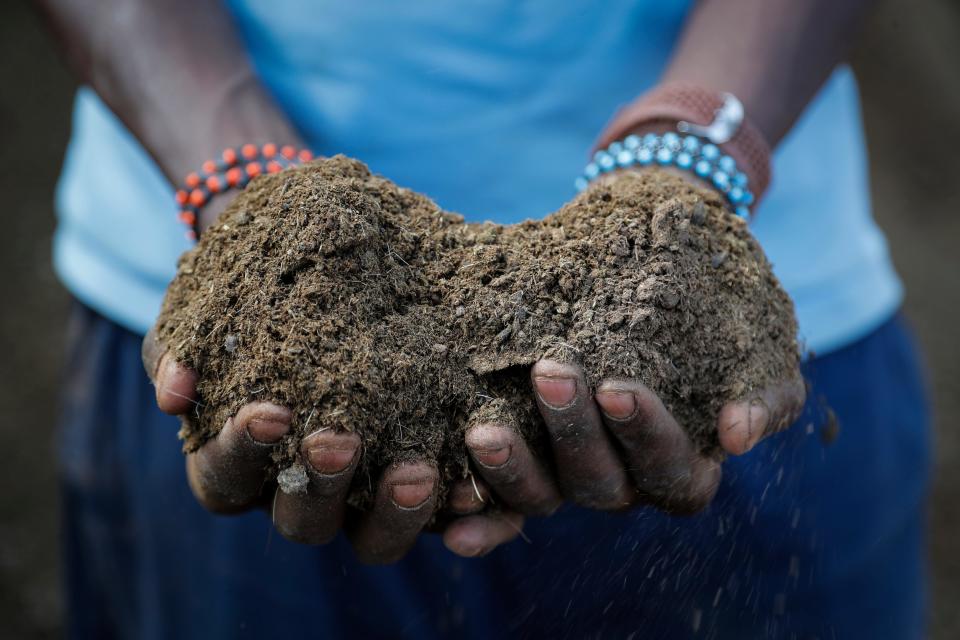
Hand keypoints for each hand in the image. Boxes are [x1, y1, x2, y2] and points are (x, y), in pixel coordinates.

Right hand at [141, 328, 523, 562]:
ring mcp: (363, 496)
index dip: (241, 453)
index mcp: (239, 463)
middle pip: (301, 522)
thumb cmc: (253, 297)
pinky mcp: (420, 485)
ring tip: (418, 470)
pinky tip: (477, 486)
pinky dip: (459, 510)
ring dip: (395, 513)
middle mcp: (300, 493)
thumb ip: (180, 346)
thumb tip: (173, 391)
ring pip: (373, 537)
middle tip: (341, 438)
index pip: (225, 479)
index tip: (268, 411)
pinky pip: (443, 518)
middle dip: (320, 485)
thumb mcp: (209, 309)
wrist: (326, 269)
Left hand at [464, 359, 804, 516]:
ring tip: (483, 431)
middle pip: (601, 484)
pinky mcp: (526, 472)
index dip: (647, 437)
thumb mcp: (760, 358)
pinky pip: (500, 510)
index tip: (618, 387)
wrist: (659, 305)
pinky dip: (478, 519)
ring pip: (544, 496)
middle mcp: (625, 485)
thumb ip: (765, 396)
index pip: (671, 472)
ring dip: (513, 471)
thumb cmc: (719, 336)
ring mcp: (570, 482)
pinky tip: (446, 524)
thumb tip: (737, 435)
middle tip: (550, 372)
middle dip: (574, 433)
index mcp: (681, 469)